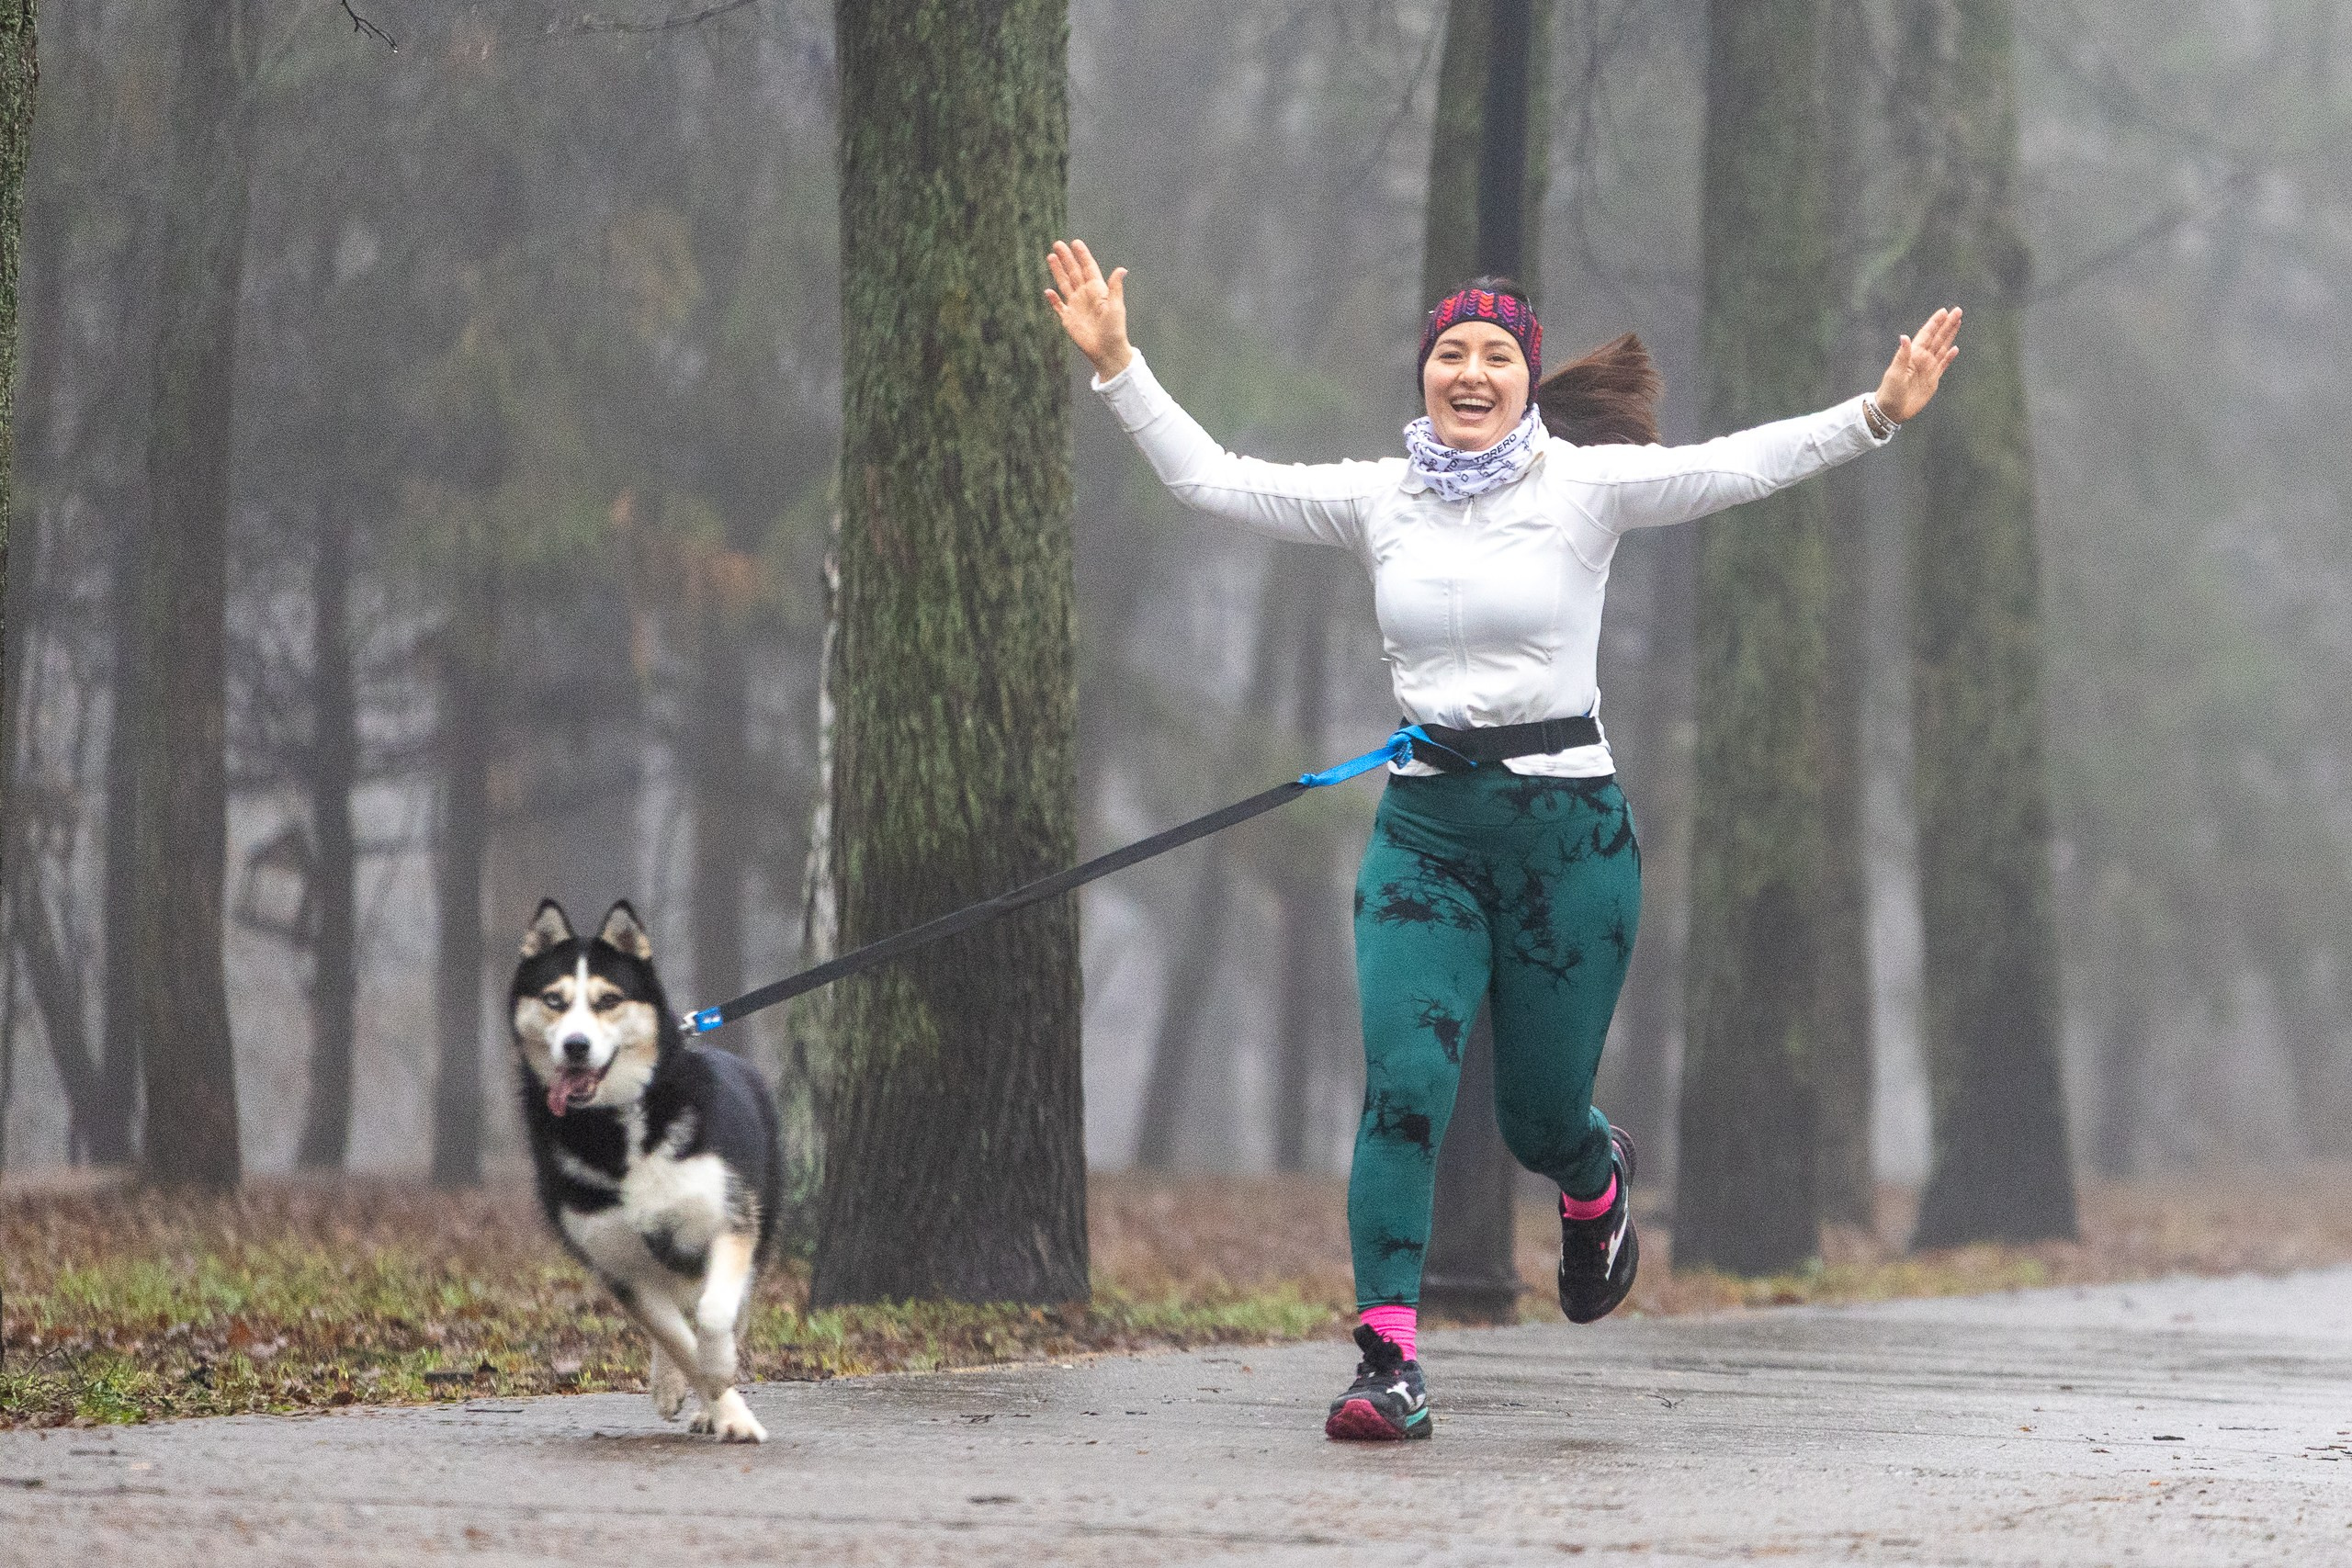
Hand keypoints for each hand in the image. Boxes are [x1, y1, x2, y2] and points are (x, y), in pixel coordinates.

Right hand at [1045, 239, 1132, 380]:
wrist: (1107, 351)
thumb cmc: (1115, 329)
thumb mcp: (1116, 307)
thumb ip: (1115, 288)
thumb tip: (1122, 269)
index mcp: (1097, 290)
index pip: (1088, 268)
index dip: (1082, 255)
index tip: (1075, 242)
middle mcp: (1085, 295)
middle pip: (1074, 272)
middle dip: (1066, 258)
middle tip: (1057, 244)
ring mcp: (1076, 306)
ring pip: (1064, 284)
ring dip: (1058, 271)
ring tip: (1051, 257)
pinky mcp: (1068, 319)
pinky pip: (1058, 306)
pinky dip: (1053, 299)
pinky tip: (1048, 290)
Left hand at [1872, 306, 1961, 422]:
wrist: (1892, 410)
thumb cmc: (1890, 391)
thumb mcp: (1895, 372)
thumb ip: (1902, 355)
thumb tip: (1904, 337)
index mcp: (1913, 355)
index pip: (1926, 334)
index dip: (1935, 323)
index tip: (1944, 311)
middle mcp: (1922, 359)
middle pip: (1938, 338)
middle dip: (1947, 324)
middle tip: (1958, 311)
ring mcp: (1928, 368)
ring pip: (1942, 348)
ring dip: (1950, 336)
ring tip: (1958, 323)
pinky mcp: (1932, 379)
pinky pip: (1943, 365)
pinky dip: (1949, 357)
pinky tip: (1955, 349)